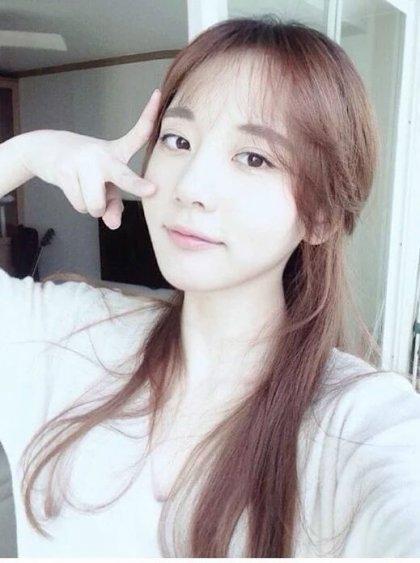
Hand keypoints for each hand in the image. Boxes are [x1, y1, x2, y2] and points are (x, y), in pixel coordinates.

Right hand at [13, 88, 160, 228]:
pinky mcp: (64, 171)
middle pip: (122, 176)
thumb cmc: (85, 169)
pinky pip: (81, 206)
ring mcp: (83, 162)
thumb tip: (112, 223)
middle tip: (151, 190)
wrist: (44, 150)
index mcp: (117, 153)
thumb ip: (114, 205)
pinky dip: (80, 205)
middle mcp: (102, 155)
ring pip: (96, 205)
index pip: (137, 134)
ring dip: (92, 207)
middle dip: (135, 185)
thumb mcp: (104, 184)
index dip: (149, 115)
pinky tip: (75, 189)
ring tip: (86, 190)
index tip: (157, 94)